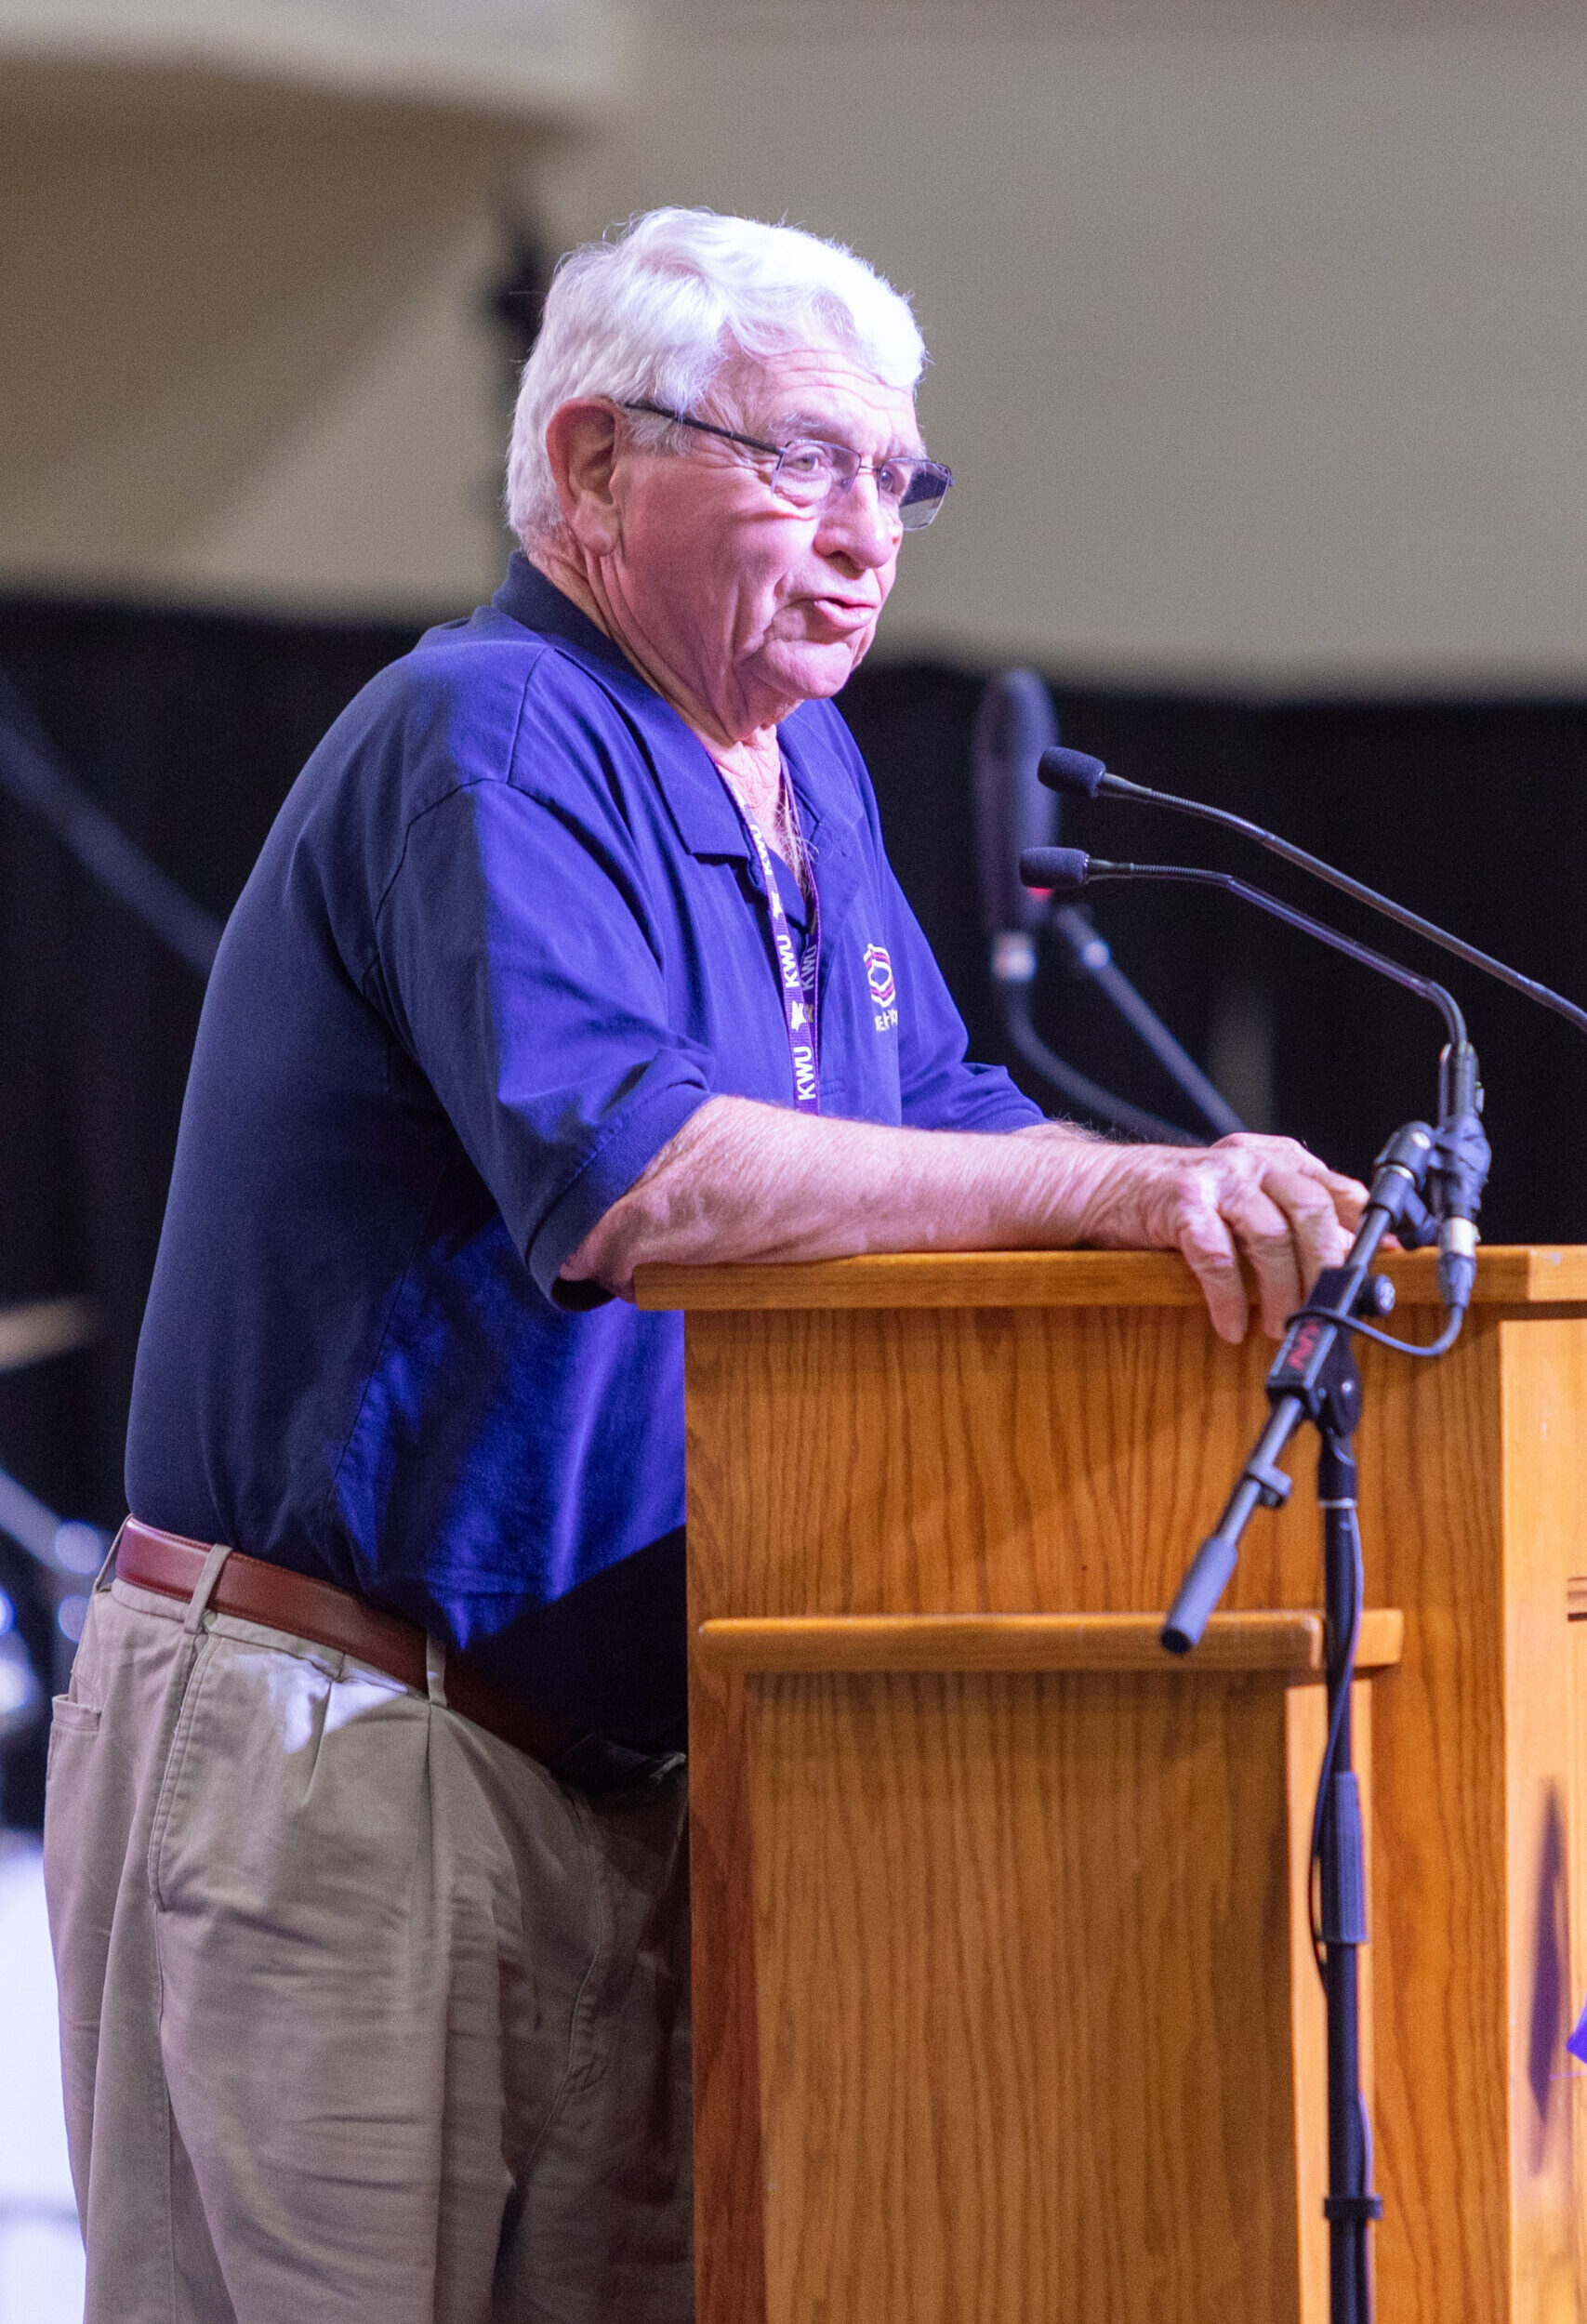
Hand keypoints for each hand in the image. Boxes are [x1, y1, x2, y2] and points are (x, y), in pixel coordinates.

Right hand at [1075, 1133, 1369, 1343]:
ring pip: (1269, 1234)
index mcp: (1276, 1160)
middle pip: (1311, 1210)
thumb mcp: (1244, 1200)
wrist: (1103, 1185)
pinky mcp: (1178, 1203)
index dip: (1364, 1228)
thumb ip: (1292, 1220)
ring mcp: (1214, 1179)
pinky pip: (1216, 1255)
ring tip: (1277, 1327)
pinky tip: (1231, 1324)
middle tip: (1327, 1310)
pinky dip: (1229, 1297)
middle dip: (1325, 1268)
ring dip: (1281, 1290)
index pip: (1337, 1189)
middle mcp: (1251, 1162)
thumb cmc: (1179, 1202)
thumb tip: (1351, 1258)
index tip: (1382, 1264)